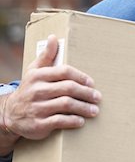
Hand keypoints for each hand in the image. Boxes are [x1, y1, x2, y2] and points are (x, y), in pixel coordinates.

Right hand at [0, 35, 100, 153]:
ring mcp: (37, 107)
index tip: (92, 83)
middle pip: (68, 88)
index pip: (64, 71)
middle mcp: (36, 90)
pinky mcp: (38, 123)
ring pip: (66, 104)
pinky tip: (81, 121)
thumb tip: (53, 38)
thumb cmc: (29, 89)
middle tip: (98, 97)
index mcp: (38, 76)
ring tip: (94, 110)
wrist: (10, 113)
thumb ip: (46, 56)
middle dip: (86, 93)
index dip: (81, 77)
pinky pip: (60, 121)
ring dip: (84, 107)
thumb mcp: (34, 71)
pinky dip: (73, 121)